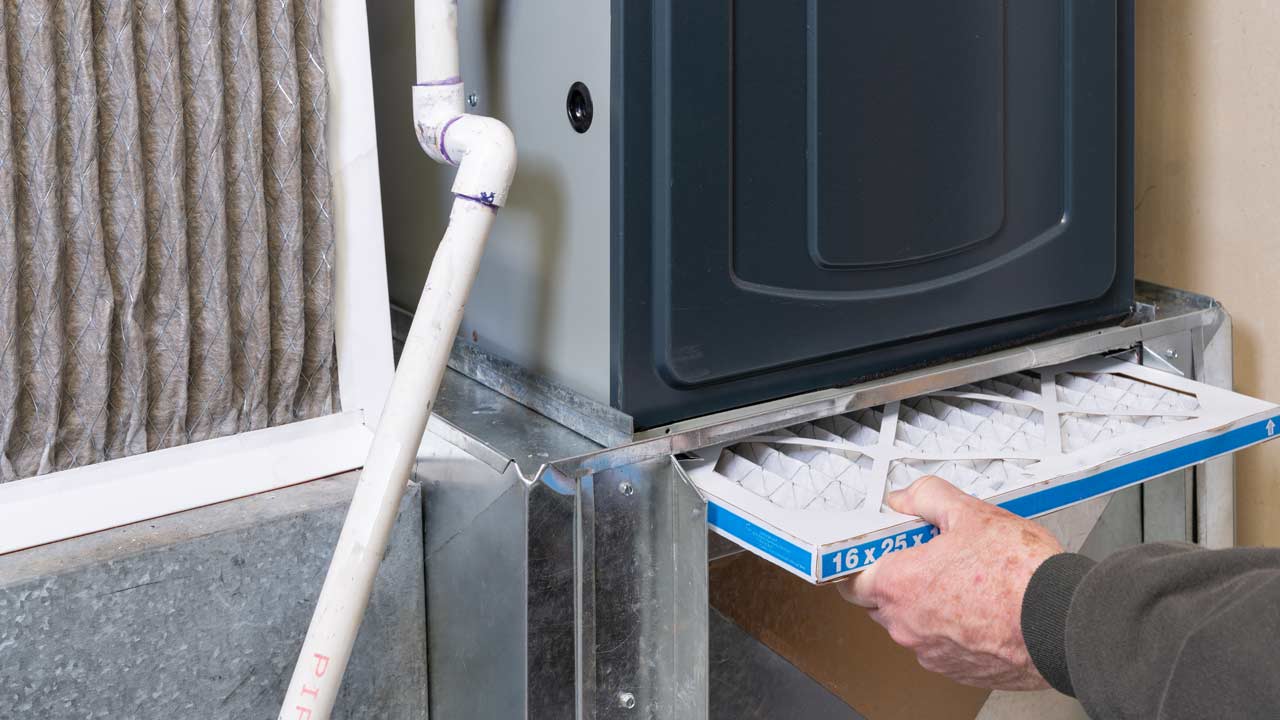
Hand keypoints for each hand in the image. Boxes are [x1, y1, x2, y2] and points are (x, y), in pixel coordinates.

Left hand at [839, 475, 1062, 689]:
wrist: (1062, 622)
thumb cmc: (1020, 576)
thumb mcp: (970, 514)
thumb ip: (927, 498)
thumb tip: (907, 498)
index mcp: (899, 586)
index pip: (851, 579)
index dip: (864, 561)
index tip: (882, 549)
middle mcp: (908, 626)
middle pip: (881, 601)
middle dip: (898, 579)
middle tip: (930, 556)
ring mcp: (932, 652)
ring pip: (913, 624)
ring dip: (927, 605)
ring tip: (964, 580)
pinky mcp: (958, 671)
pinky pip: (940, 645)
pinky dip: (952, 629)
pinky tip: (980, 607)